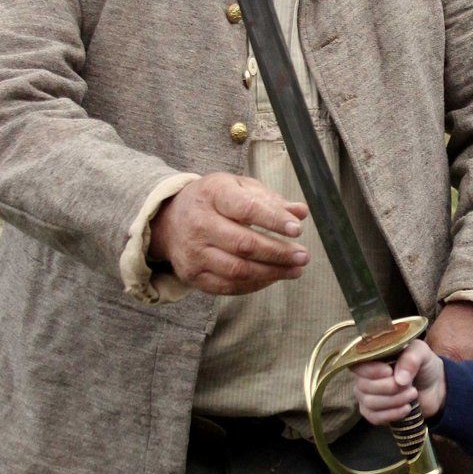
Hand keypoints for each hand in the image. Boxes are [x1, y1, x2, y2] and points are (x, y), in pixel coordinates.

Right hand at [149, 174, 308, 294]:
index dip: (273, 220)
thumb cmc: (214, 201)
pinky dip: (255, 284)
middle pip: (244, 244)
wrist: (169, 219)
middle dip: (278, 253)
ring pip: (237, 270)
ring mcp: (194, 252)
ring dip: (271, 272)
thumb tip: (299, 212)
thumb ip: (270, 199)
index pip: (246, 209)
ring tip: (295, 270)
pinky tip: (273, 277)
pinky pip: (228, 286)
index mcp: (212, 194)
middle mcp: (199, 224)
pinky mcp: (192, 275)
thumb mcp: (239, 187)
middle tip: (303, 255)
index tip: (297, 229)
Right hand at [352, 340, 446, 424]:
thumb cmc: (423, 366)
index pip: (358, 366)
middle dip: (390, 388)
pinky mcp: (373, 413)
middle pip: (364, 386)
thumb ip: (411, 359)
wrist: (434, 389)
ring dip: (395, 400)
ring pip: (370, 403)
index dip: (371, 371)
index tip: (389, 372)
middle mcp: (364, 377)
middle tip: (410, 386)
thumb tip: (399, 379)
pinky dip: (392, 414)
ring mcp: (366, 396)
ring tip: (413, 395)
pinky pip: (374, 417)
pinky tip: (407, 408)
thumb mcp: (422, 354)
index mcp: (372, 359)